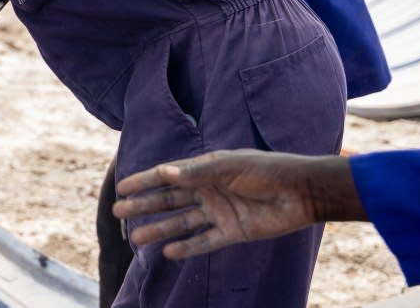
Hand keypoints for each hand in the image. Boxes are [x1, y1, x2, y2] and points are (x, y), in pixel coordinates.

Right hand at [113, 150, 361, 259]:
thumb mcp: (228, 166)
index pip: (167, 176)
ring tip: (136, 238)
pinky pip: (205, 241)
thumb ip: (195, 172)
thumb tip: (164, 173)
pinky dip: (188, 248)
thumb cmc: (265, 170)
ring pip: (182, 223)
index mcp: (205, 170)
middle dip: (144, 206)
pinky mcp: (233, 232)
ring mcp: (219, 212)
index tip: (121, 187)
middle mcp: (208, 191)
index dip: (144, 181)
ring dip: (160, 230)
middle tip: (118, 213)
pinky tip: (168, 252)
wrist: (301, 192)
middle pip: (169, 201)